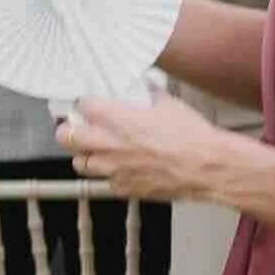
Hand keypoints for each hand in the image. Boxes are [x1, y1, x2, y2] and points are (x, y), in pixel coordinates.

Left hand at [57, 93, 227, 200]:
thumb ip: (150, 94)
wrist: (207, 167)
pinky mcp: (125, 187)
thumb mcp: (169, 104)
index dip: (81, 104)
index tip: (84, 104)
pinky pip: (106, 182)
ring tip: (94, 150)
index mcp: (116, 118)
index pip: (80, 106)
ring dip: (85, 155)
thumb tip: (147, 87)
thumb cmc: (192, 137)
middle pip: (66, 137)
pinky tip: (120, 169)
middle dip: (68, 131)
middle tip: (74, 128)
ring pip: (80, 164)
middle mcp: (108, 143)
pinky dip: (109, 176)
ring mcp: (114, 168)